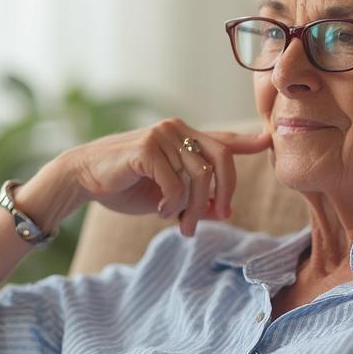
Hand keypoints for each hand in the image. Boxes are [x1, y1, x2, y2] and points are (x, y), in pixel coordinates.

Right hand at [53, 119, 271, 236]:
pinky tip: (161, 210)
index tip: (268, 142)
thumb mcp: (167, 197)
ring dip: (194, 207)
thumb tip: (225, 211)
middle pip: (220, 159)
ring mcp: (162, 134)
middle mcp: (176, 129)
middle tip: (220, 215)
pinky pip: (175, 182)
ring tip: (180, 224)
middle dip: (225, 192)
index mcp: (183, 137)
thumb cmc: (126, 187)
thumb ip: (196, 200)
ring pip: (199, 176)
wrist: (84, 179)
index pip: (222, 140)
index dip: (247, 142)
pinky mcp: (146, 147)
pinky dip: (172, 202)